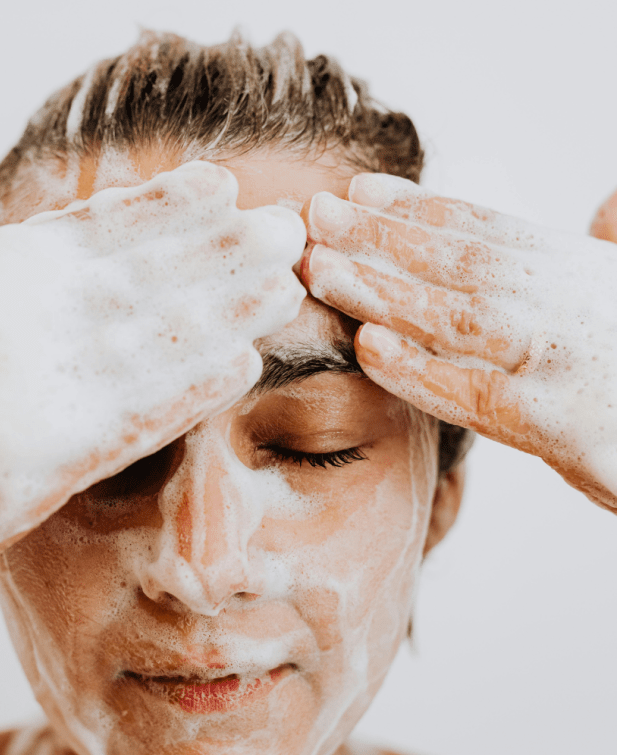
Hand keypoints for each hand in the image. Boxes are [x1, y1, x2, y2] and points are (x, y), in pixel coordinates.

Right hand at [0, 160, 305, 630]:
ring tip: (288, 288)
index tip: (220, 191)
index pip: (79, 230)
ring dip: (225, 310)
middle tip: (290, 230)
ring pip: (144, 337)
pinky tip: (245, 367)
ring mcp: (12, 389)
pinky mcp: (29, 464)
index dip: (157, 208)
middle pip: (131, 272)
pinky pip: (130, 420)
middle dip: (216, 249)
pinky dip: (190, 391)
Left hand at [300, 174, 616, 511]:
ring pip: (450, 314)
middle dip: (376, 235)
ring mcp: (552, 357)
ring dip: (378, 289)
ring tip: (318, 270)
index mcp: (569, 270)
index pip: (479, 228)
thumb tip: (603, 205)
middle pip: (452, 259)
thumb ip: (605, 253)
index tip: (356, 192)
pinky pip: (468, 390)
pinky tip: (367, 347)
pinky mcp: (552, 420)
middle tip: (310, 215)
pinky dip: (416, 369)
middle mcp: (558, 301)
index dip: (412, 207)